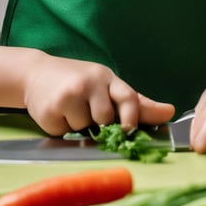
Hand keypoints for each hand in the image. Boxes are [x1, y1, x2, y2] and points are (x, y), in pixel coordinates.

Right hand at [23, 54, 173, 135]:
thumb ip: (137, 103)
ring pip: (84, 128)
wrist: (36, 74)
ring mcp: (69, 94)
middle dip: (98, 123)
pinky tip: (57, 112)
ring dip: (78, 126)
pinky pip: (65, 132)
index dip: (133, 117)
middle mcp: (89, 83)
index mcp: (107, 78)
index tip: (128, 131)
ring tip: (69, 109)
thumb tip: (169, 112)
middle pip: (106, 119)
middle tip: (87, 111)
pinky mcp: (50, 108)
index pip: (128, 98)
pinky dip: (62, 128)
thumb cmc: (78, 82)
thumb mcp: (107, 87)